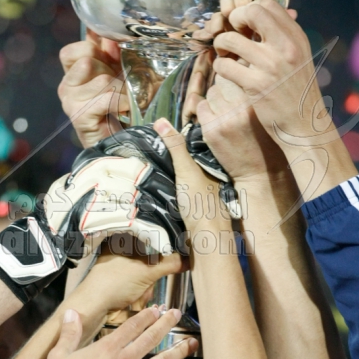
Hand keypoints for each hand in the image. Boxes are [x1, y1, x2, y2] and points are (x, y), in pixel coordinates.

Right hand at [45, 306, 197, 358]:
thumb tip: (71, 313)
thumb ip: (70, 332)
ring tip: (191, 344)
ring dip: (178, 351)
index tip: (156, 309)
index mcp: (109, 347)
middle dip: (166, 324)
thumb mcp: (61, 354)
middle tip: (176, 314)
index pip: (133, 325)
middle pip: (151, 338)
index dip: (147, 315)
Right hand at [58, 30, 128, 147]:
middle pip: (87, 60)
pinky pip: (108, 97)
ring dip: (122, 89)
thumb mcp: (116, 73)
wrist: (118, 142)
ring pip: (102, 80)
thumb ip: (111, 52)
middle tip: (118, 85)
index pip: (71, 50)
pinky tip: (125, 108)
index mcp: (72, 72)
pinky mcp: (79, 116)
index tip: (110, 58)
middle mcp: (66, 86)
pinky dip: (123, 101)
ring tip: (125, 99)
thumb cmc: (118, 106)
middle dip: (110, 70)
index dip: (92, 49)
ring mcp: (70, 101)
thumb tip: (110, 33)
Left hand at [87, 240, 187, 313]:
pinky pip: (139, 285)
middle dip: (152, 274)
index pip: (150, 235)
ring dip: (147, 287)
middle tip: (148, 279)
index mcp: (122, 238)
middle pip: (151, 258)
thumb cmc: (112, 283)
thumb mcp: (147, 270)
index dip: (163, 246)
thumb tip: (190, 257)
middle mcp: (119, 250)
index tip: (176, 251)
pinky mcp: (119, 283)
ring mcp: (118, 268)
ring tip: (138, 293)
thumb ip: (171, 262)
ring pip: (146, 273)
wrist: (93, 309)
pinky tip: (134, 299)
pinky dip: (141, 294)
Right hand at [153, 119, 231, 238]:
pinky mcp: (194, 208)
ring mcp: (202, 194)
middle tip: (149, 149)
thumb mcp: (186, 169)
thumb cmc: (200, 202)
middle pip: (188, 162)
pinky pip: (179, 193)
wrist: (207, 239)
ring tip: (148, 165)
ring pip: (184, 178)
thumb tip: (160, 120)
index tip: (161, 133)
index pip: (195, 146)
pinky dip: (169, 189)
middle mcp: (209, 178)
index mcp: (211, 166)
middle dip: (172, 157)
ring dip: (169, 174)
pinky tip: (156, 187)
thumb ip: (175, 146)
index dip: (180, 138)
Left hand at [197, 75, 287, 183]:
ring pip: (211, 92)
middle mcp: (243, 105)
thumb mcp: (269, 109)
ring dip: (216, 99)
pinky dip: (207, 112)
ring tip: (227, 111)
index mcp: (260, 97)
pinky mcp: (212, 130)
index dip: (240, 70)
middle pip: (224, 77)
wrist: (262, 172)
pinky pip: (202, 107)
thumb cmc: (269, 138)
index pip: (242, 66)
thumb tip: (243, 61)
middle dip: (226, 84)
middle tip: (233, 98)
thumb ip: (257, 86)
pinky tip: (218, 120)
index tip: (241, 77)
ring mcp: (226, 118)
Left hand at [212, 0, 326, 148]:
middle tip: (231, 35)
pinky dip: (221, 68)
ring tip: (224, 55)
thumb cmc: (296, 93)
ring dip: (221, 45)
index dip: (248, 10)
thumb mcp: (298, 59)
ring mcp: (270, 66)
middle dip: (233, 19)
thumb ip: (282, 39)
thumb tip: (260, 17)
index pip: (267, 5)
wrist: (303, 127)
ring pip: (230, 39)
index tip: (243, 25)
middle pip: (251, 12)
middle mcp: (286, 48)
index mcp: (296, 38)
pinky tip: (226, 74)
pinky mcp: (256, 86)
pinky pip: (225, 66)